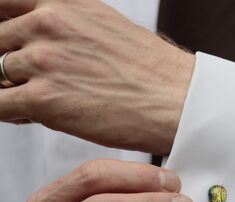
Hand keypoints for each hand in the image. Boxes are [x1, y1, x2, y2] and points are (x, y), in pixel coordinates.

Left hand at [0, 0, 194, 154]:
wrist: (177, 102)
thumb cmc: (152, 74)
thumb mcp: (106, 29)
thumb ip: (69, 29)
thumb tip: (44, 44)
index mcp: (64, 3)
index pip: (6, 7)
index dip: (4, 31)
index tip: (9, 48)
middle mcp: (48, 24)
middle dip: (8, 65)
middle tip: (28, 83)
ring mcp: (43, 60)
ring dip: (10, 90)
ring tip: (36, 103)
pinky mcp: (44, 99)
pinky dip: (6, 112)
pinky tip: (27, 117)